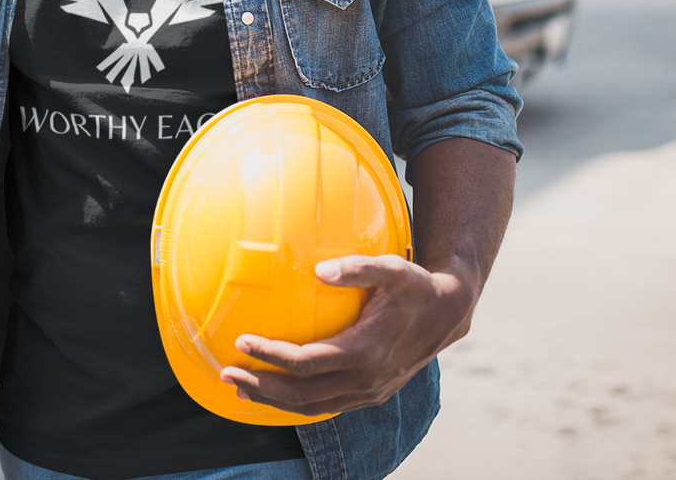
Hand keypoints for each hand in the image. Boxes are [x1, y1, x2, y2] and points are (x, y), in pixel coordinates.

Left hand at [219, 252, 474, 416]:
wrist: (448, 315)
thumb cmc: (415, 287)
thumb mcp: (392, 269)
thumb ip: (356, 268)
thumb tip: (318, 269)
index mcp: (365, 350)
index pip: (306, 361)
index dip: (271, 355)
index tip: (241, 341)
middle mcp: (365, 379)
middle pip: (302, 393)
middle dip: (261, 387)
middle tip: (226, 374)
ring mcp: (368, 392)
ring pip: (312, 407)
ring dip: (274, 400)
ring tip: (241, 388)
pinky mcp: (370, 395)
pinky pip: (326, 406)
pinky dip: (296, 404)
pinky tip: (276, 393)